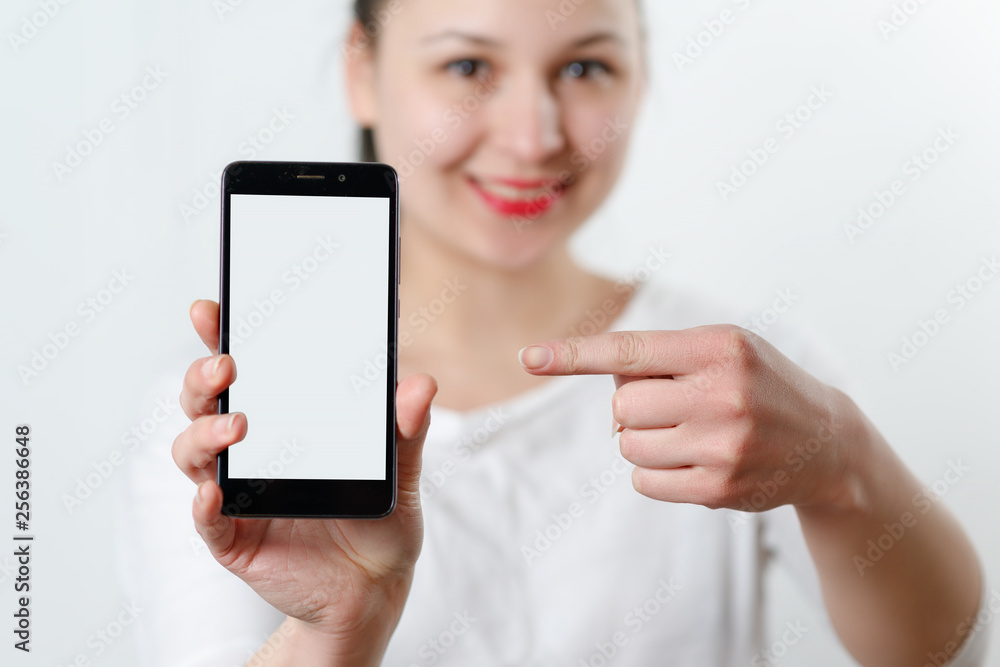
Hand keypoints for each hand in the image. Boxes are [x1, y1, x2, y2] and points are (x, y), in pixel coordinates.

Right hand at [172, 300, 436, 655]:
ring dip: (205, 434)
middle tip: (227, 365)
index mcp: (283, 419)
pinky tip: (217, 491)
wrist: (372, 586)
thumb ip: (406, 429)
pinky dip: (205, 505)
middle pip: (205, 402)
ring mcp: (236, 492)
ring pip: (193, 454)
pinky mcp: (233, 538)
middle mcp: (250, 450)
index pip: (243, 370)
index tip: (211, 310)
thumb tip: (422, 384)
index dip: (220, 337)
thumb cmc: (378, 517)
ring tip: (237, 428)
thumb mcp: (400, 469)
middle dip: (204, 377)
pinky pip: (207, 520)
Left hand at [519, 325, 862, 512]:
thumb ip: (662, 356)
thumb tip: (605, 382)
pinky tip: (695, 458)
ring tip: (689, 431)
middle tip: (673, 404)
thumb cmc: (758, 383)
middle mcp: (722, 394)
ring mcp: (723, 445)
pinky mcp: (719, 488)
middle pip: (621, 405)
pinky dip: (656, 470)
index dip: (573, 355)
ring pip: (629, 444)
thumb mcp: (722, 347)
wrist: (825, 441)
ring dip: (644, 439)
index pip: (629, 350)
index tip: (529, 358)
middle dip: (634, 406)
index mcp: (718, 347)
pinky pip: (645, 480)